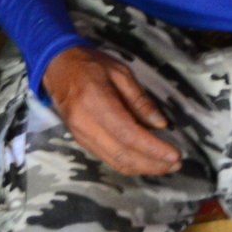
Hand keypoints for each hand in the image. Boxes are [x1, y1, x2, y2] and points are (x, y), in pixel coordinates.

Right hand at [43, 46, 181, 176]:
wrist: (56, 66)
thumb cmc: (90, 64)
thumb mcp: (119, 71)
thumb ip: (139, 99)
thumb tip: (160, 124)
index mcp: (96, 101)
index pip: (128, 134)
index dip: (153, 149)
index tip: (175, 155)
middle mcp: (85, 122)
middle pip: (122, 154)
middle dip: (152, 163)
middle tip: (176, 164)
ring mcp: (80, 134)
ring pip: (115, 161)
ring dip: (143, 168)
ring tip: (165, 166)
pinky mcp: (80, 140)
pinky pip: (108, 159)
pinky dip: (129, 164)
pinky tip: (145, 161)